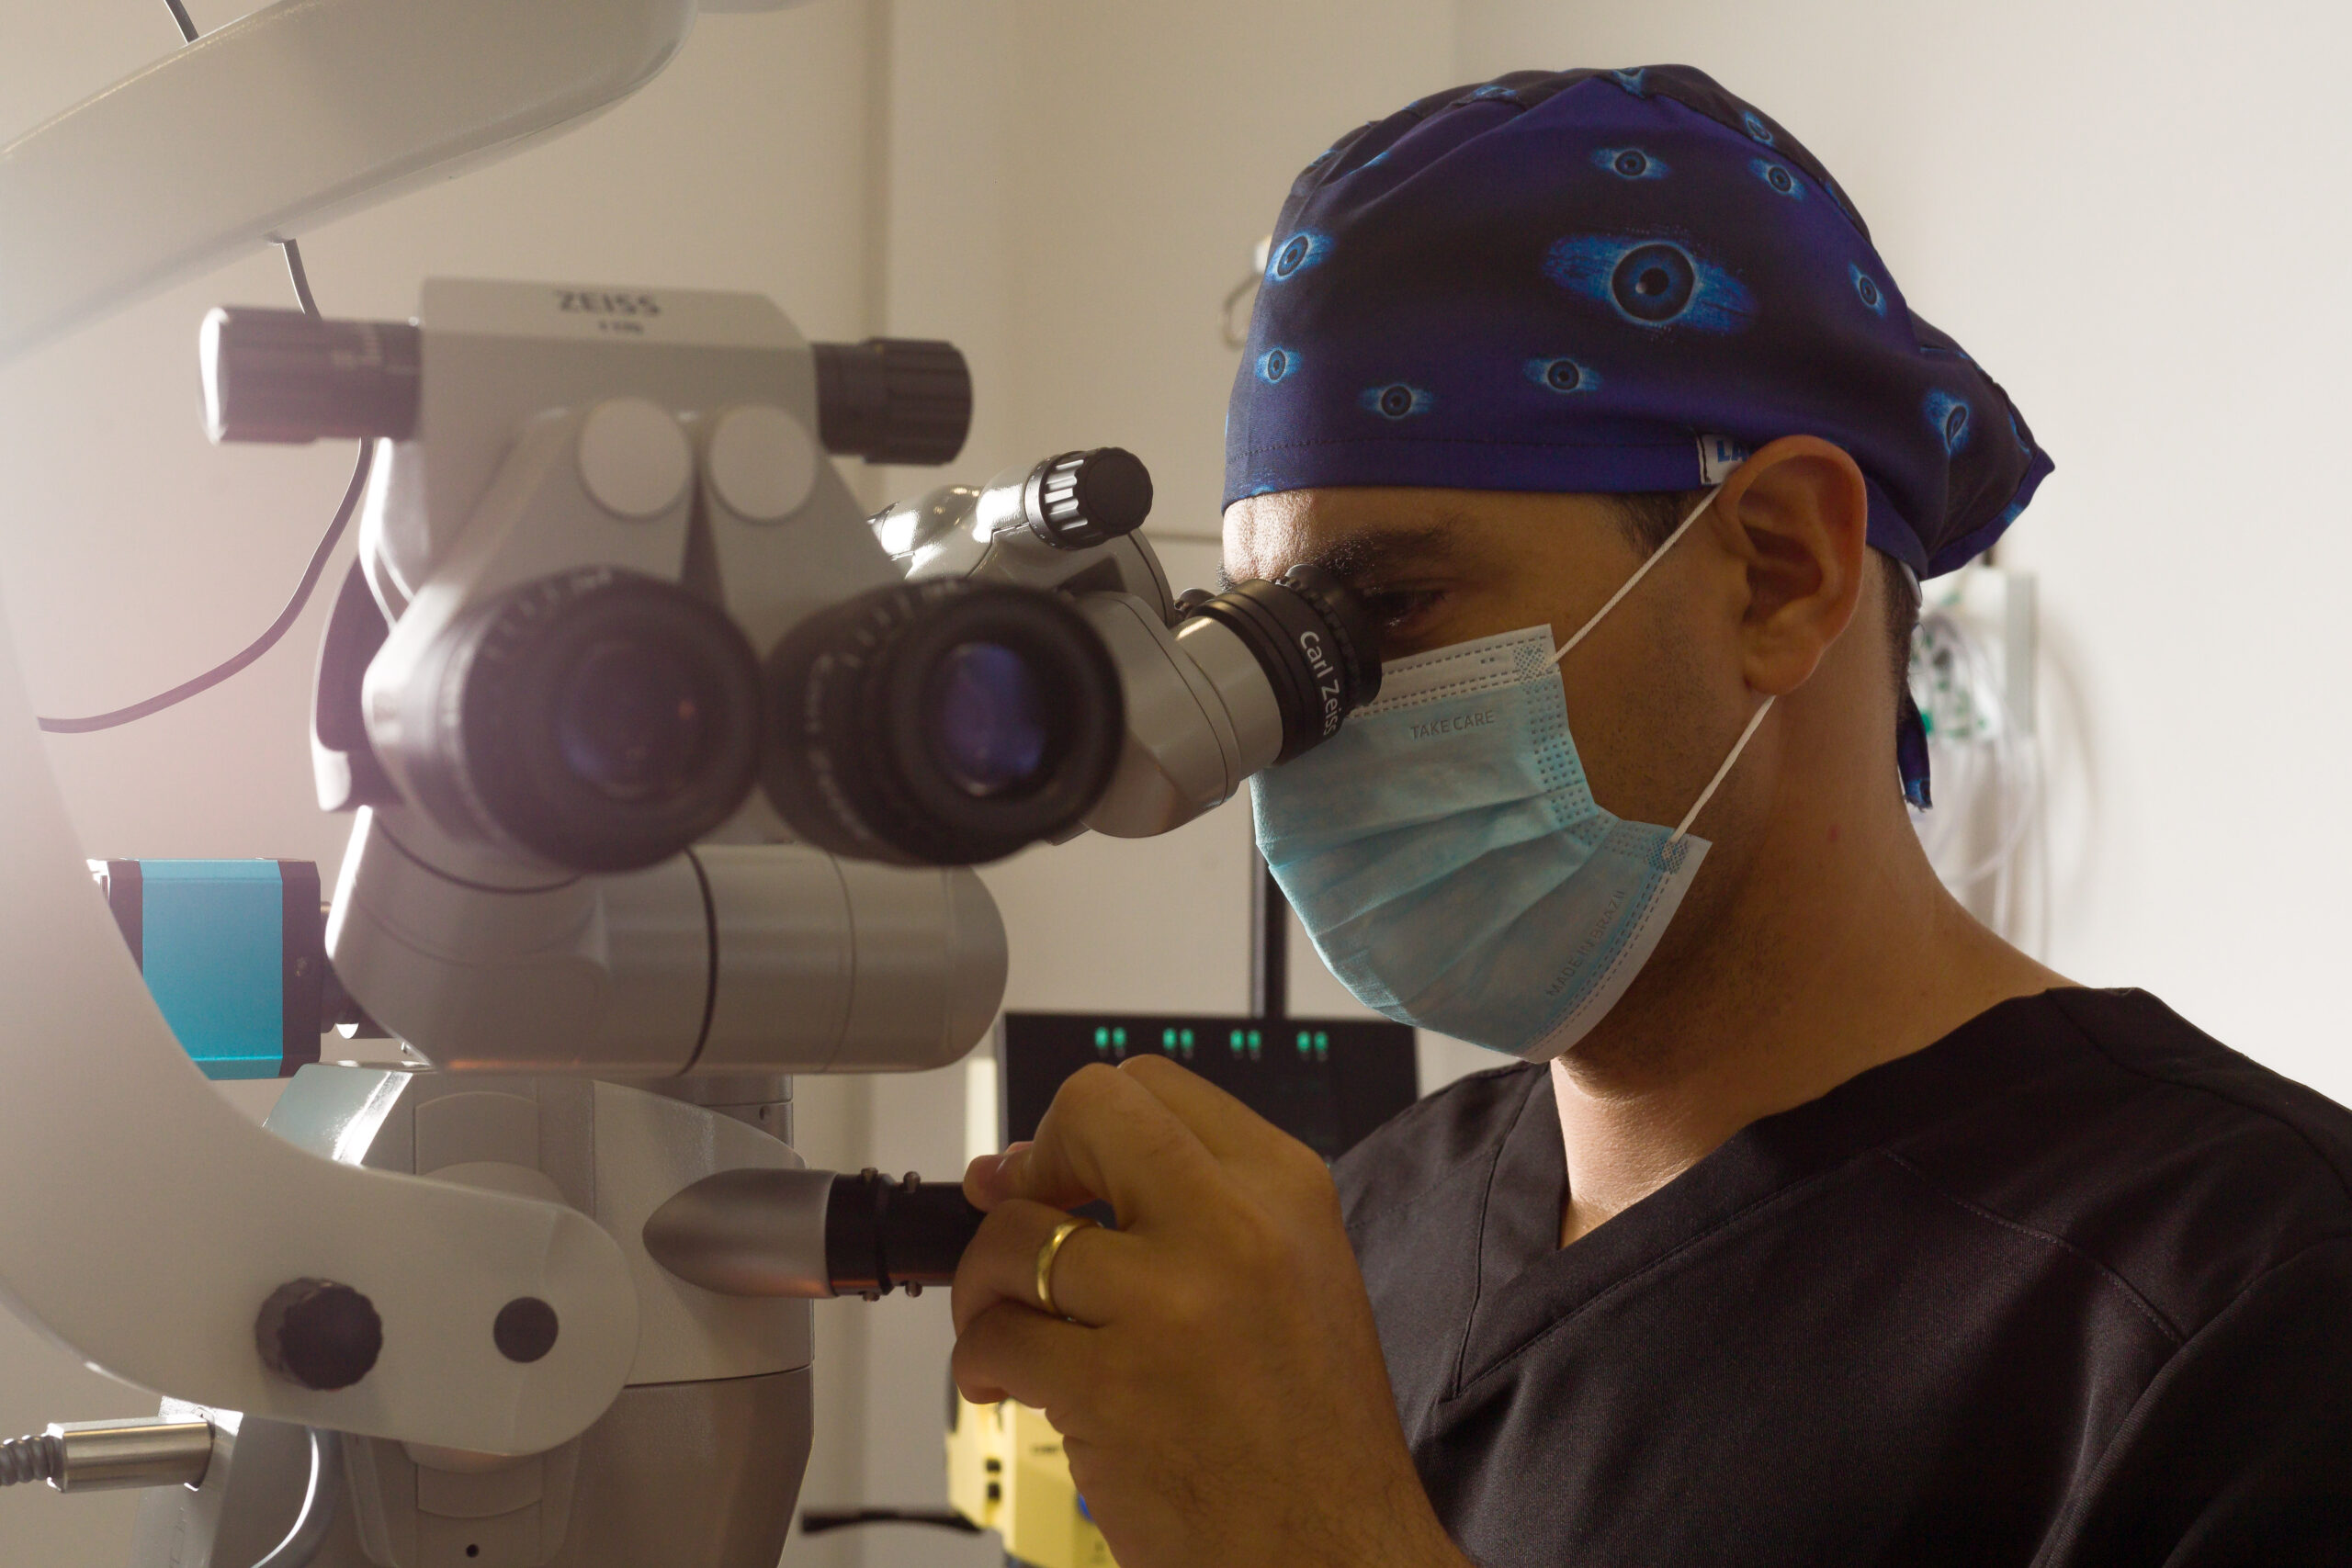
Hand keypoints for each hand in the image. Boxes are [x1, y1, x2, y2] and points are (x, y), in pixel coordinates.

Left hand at [951, 1055, 1465, 1567]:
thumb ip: (1180, 1209)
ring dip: (987, 1285)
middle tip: (1033, 1229)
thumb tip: (1022, 1168)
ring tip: (1014, 1330)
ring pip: (1015, 1233)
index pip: (1152, 1083)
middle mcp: (1235, 1227)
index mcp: (1284, 1189)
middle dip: (1036, 1167)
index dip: (1086, 1126)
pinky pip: (994, 1334)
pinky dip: (982, 1360)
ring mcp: (1171, 1304)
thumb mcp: (1289, 1277)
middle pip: (1086, 1114)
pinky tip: (1015, 1387)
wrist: (1334, 1554)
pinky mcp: (1111, 1386)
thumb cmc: (1308, 1435)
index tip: (1071, 1178)